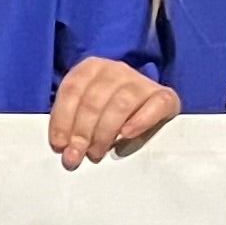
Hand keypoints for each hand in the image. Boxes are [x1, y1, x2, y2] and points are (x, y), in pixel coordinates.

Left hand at [48, 58, 177, 166]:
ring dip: (104, 133)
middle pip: (94, 100)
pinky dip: (140, 121)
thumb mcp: (85, 113)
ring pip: (120, 104)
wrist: (147, 107)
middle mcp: (116, 69)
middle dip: (81, 132)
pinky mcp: (166, 96)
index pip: (72, 90)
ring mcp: (141, 81)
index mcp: (91, 68)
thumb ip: (73, 125)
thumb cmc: (108, 112)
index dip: (62, 119)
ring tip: (96, 153)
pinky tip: (126, 135)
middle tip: (76, 156)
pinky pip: (155, 105)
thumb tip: (64, 149)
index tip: (59, 145)